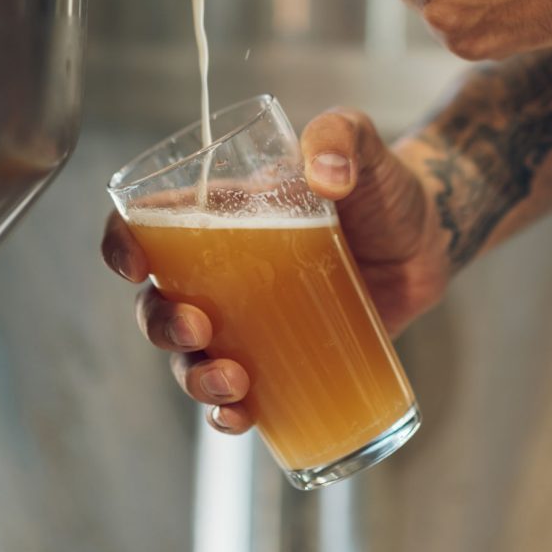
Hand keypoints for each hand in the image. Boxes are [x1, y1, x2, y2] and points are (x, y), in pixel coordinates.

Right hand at [101, 111, 446, 434]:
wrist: (429, 236)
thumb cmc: (381, 184)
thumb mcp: (361, 141)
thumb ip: (342, 133)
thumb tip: (324, 174)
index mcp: (222, 213)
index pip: (147, 225)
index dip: (122, 245)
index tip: (133, 265)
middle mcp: (224, 269)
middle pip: (157, 303)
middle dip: (160, 324)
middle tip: (198, 326)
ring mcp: (252, 318)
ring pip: (190, 357)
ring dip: (193, 377)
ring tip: (233, 382)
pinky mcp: (285, 356)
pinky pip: (238, 395)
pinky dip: (228, 415)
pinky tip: (242, 418)